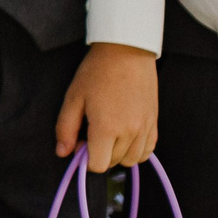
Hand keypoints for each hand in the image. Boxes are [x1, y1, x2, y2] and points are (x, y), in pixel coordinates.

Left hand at [55, 43, 158, 169]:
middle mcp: (129, 132)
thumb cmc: (96, 72)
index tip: (80, 143)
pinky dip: (136, 150)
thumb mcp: (73, 98)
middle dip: (99, 154)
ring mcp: (145, 128)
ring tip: (108, 133)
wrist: (127, 52)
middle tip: (91, 132)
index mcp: (106, 128)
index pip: (98, 165)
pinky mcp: (154, 123)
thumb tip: (63, 153)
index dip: (85, 159)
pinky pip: (148, 150)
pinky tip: (124, 135)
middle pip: (113, 163)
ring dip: (117, 154)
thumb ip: (65, 128)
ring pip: (132, 160)